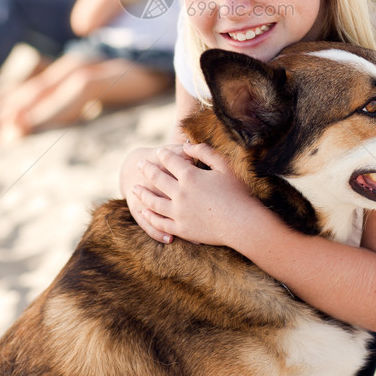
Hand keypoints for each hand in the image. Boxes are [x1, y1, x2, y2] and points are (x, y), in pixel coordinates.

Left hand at [133, 141, 258, 246]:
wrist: (241, 223)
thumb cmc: (236, 192)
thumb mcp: (223, 166)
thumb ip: (204, 152)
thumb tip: (186, 146)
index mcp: (190, 176)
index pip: (170, 161)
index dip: (162, 154)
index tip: (158, 151)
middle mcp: (180, 194)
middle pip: (157, 179)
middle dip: (147, 169)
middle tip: (139, 164)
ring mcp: (178, 213)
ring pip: (153, 202)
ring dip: (142, 194)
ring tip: (134, 189)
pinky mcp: (181, 229)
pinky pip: (159, 223)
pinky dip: (149, 216)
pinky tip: (144, 212)